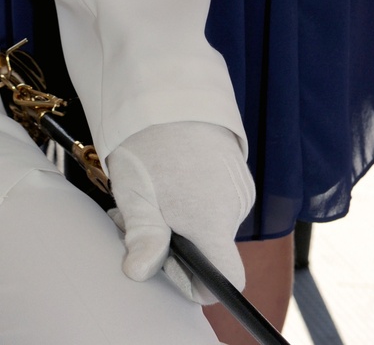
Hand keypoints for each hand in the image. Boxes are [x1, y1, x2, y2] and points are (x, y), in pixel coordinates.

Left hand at [107, 122, 253, 303]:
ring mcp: (239, 189)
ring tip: (148, 194)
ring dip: (179, 222)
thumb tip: (138, 273)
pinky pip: (218, 204)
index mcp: (212, 219)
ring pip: (210, 227)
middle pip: (211, 252)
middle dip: (172, 245)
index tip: (165, 260)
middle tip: (134, 219)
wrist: (170, 90)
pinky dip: (193, 202)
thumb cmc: (149, 143)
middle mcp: (234, 207)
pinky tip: (168, 180)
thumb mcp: (136, 191)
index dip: (197, 284)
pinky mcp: (237, 174)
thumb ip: (144, 236)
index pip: (226, 279)